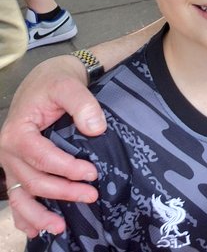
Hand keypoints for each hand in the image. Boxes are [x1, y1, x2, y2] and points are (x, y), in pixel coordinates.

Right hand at [0, 56, 105, 236]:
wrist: (46, 79)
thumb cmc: (56, 82)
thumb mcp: (69, 85)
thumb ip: (83, 104)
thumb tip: (96, 129)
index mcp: (17, 132)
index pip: (42, 158)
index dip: (66, 169)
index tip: (92, 174)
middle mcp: (7, 151)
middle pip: (33, 180)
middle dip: (62, 192)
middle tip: (91, 195)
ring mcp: (10, 163)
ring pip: (20, 196)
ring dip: (39, 214)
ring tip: (61, 227)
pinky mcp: (17, 168)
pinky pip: (16, 196)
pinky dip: (24, 215)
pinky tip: (36, 230)